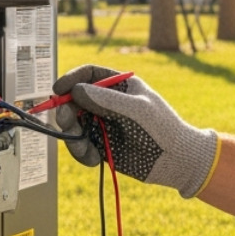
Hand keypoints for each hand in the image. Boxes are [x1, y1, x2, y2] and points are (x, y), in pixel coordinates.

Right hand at [52, 64, 219, 197]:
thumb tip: (76, 90)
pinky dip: (82, 153)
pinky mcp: (101, 145)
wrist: (176, 160)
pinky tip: (94, 159)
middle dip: (66, 111)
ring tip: (86, 151)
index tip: (58, 90)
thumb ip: (106, 99)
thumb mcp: (136, 110)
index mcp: (120, 86)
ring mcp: (103, 124)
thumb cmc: (162, 128)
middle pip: (74, 100)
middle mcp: (108, 103)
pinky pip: (80, 145)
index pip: (89, 75)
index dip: (71, 79)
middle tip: (66, 123)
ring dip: (73, 137)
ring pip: (73, 125)